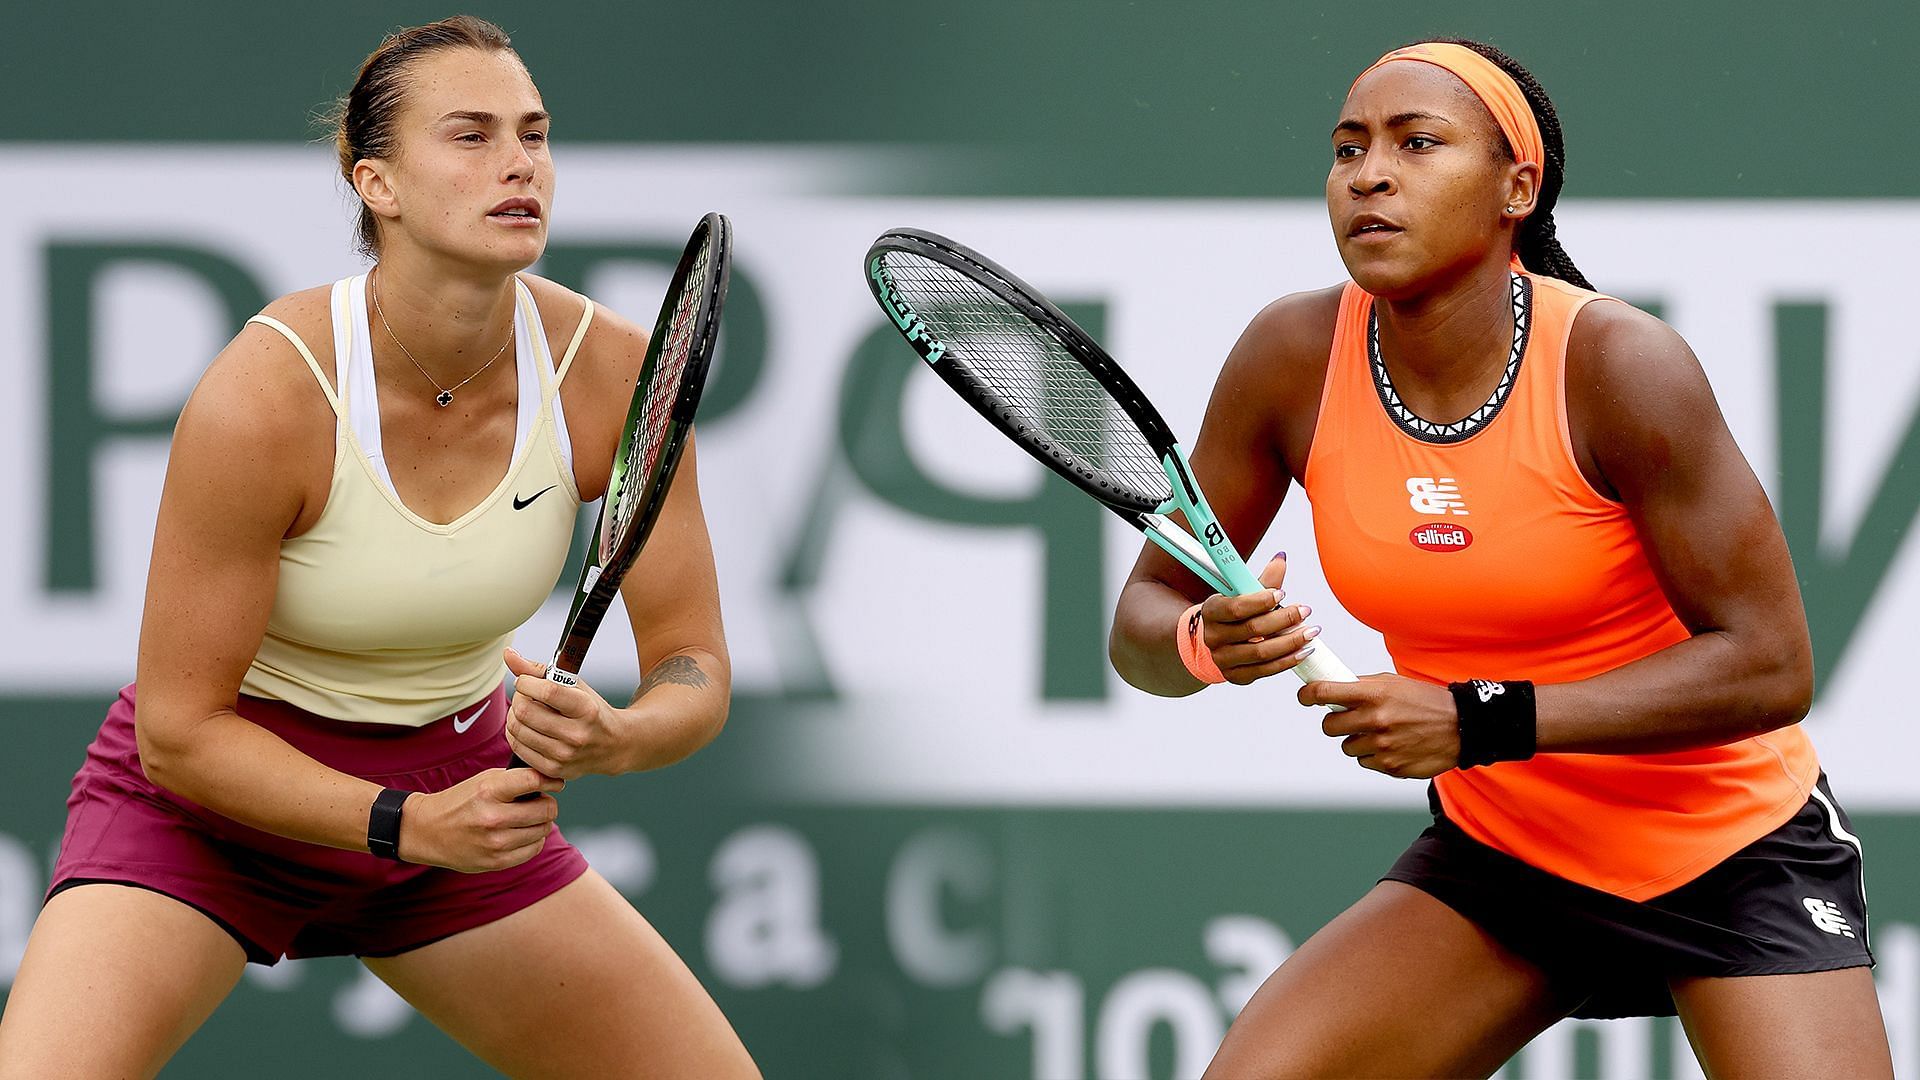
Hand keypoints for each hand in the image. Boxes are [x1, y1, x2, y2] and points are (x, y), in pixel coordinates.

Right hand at [397, 768, 562, 872]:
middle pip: (546, 810)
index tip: (555, 783)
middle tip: (539, 803)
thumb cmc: (461, 801)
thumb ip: (516, 779)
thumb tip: (551, 782)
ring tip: (528, 819)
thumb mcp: (484, 780)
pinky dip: (534, 841)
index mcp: (489, 791)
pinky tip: (522, 834)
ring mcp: (495, 843)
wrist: (428, 831)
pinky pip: (534, 849)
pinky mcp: (496, 862)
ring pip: (543, 830)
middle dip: (547, 804)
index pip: (534, 781)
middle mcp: (493, 817)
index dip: (551, 781)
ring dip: (541, 823)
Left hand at [503, 647, 634, 778]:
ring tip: (525, 710)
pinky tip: (526, 727)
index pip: (547, 692)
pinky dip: (515, 734)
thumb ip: (539, 670)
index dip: (527, 682)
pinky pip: (518, 748)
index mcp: (586, 709)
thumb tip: (508, 655)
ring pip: (517, 730)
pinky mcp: (554, 770)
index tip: (526, 680)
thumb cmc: (592, 712)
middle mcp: (577, 734)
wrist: (615, 746)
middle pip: (526, 712)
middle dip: (519, 698)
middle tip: (525, 695)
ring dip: (514, 715)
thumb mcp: (575, 686)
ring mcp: (565, 755)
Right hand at [1198, 554, 1320, 684]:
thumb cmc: (1233, 613)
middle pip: (1252, 630)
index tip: (1283, 594)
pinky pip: (1265, 670)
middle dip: (1284, 620)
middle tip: (1305, 611)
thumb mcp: (1241, 594)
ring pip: (1261, 653)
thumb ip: (1263, 580)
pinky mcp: (1236, 676)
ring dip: (1291, 642)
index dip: (1261, 601)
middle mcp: (1213, 637)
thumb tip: (1281, 559)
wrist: (1216, 641)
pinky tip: (1303, 651)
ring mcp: (1223, 659)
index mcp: (1212, 611)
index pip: (1236, 607)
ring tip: (1311, 632)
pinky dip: (1287, 661)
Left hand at [1302, 674, 1459, 777]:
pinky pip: (1365, 761)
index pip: (1324, 693)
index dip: (1307, 695)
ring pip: (1347, 746)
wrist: (1462, 726)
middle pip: (1329, 726)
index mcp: (1374, 694)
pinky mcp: (1390, 766)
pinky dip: (1373, 755)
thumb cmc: (1425, 701)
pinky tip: (1393, 745)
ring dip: (1356, 740)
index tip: (1305, 696)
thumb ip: (1361, 686)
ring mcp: (1382, 746)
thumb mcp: (1394, 683)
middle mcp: (1375, 720)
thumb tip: (1331, 688)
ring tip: (1380, 732)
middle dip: (1335, 722)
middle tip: (1348, 719)